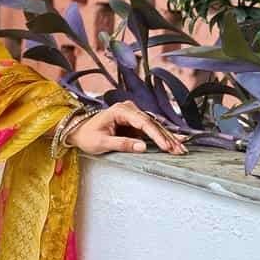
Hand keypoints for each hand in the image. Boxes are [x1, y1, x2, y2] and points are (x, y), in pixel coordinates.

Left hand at [65, 100, 186, 156]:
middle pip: (152, 123)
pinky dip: (162, 138)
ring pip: (154, 126)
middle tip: (180, 150)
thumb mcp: (102, 142)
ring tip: (181, 149)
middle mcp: (129, 109)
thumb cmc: (87, 136)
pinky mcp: (135, 123)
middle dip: (167, 138)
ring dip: (168, 138)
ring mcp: (133, 115)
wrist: (78, 131)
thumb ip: (122, 144)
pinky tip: (175, 142)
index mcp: (120, 110)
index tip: (166, 146)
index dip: (157, 135)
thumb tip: (142, 147)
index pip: (143, 122)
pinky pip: (151, 130)